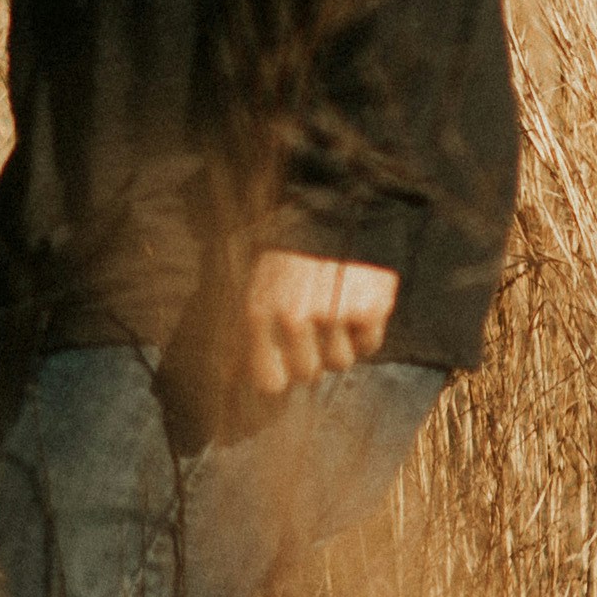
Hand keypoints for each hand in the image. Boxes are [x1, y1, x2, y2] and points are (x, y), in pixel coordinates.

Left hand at [238, 247, 397, 397]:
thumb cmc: (287, 258)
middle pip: (309, 374)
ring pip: (341, 362)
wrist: (333, 214)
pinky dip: (367, 331)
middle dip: (312, 357)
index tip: (285, 365)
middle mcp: (294, 317)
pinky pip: (370, 345)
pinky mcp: (369, 306)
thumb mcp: (253, 288)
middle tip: (312, 328)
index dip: (280, 377)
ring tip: (333, 310)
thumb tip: (227, 378)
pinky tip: (355, 305)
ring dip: (339, 344)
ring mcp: (332, 312)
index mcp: (259, 314)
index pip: (269, 382)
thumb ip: (239, 335)